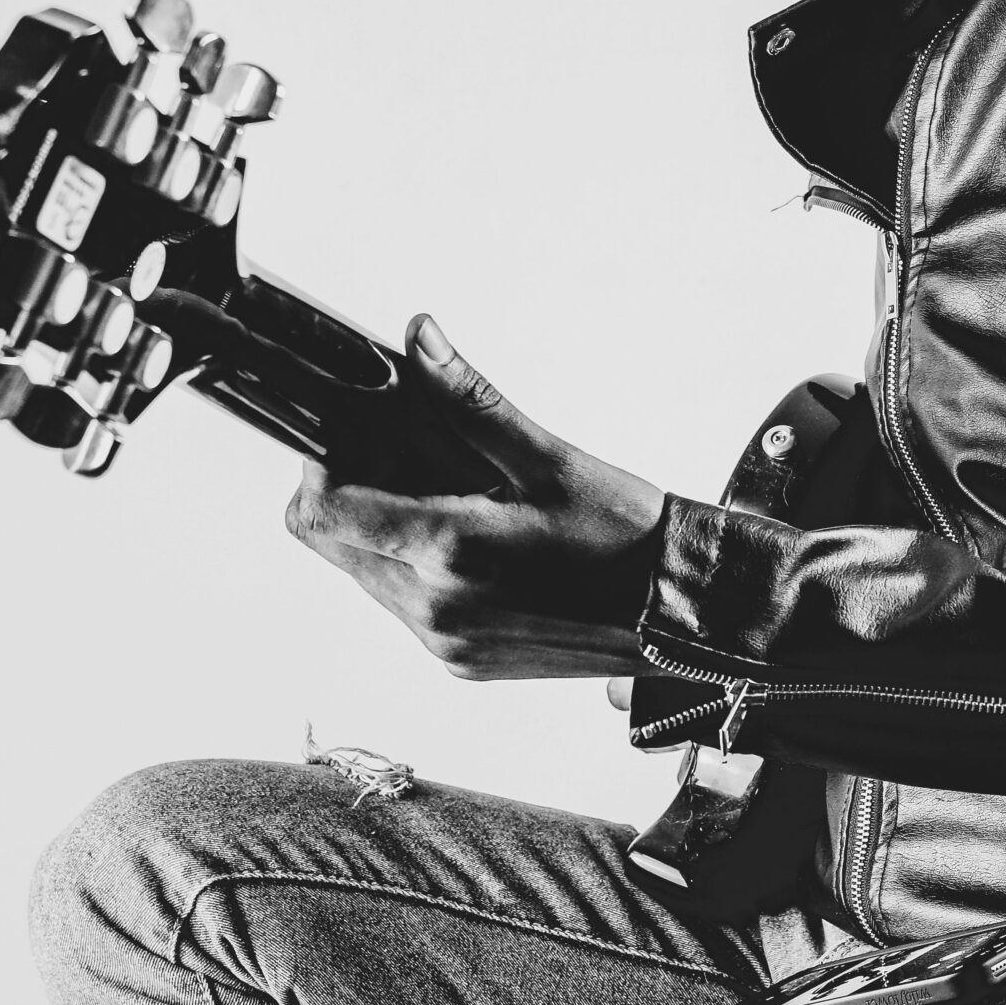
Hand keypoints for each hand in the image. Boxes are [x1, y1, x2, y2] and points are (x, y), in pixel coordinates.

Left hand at [285, 315, 665, 679]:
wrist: (683, 614)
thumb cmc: (629, 539)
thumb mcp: (550, 459)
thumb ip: (470, 402)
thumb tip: (419, 342)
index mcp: (451, 552)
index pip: (322, 512)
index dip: (322, 465)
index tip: (353, 433)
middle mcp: (437, 610)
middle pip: (334, 542)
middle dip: (355, 489)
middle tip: (414, 454)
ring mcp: (448, 644)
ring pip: (367, 574)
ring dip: (388, 527)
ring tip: (459, 497)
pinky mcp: (463, 662)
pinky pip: (407, 607)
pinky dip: (421, 567)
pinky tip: (479, 541)